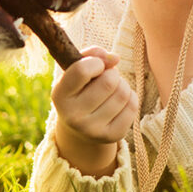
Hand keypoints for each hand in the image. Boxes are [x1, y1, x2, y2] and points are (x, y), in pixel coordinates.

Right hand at [52, 46, 137, 176]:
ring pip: (123, 93)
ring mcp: (92, 130)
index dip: (95, 62)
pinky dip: (130, 97)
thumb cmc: (79, 90)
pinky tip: (119, 101)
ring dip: (122, 85)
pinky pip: (132, 106)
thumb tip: (115, 58)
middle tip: (106, 78)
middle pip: (109, 81)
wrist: (79, 128)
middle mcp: (73, 116)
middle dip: (112, 73)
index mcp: (59, 96)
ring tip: (112, 89)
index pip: (82, 70)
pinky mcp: (111, 136)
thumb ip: (91, 55)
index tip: (96, 65)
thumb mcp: (75, 71)